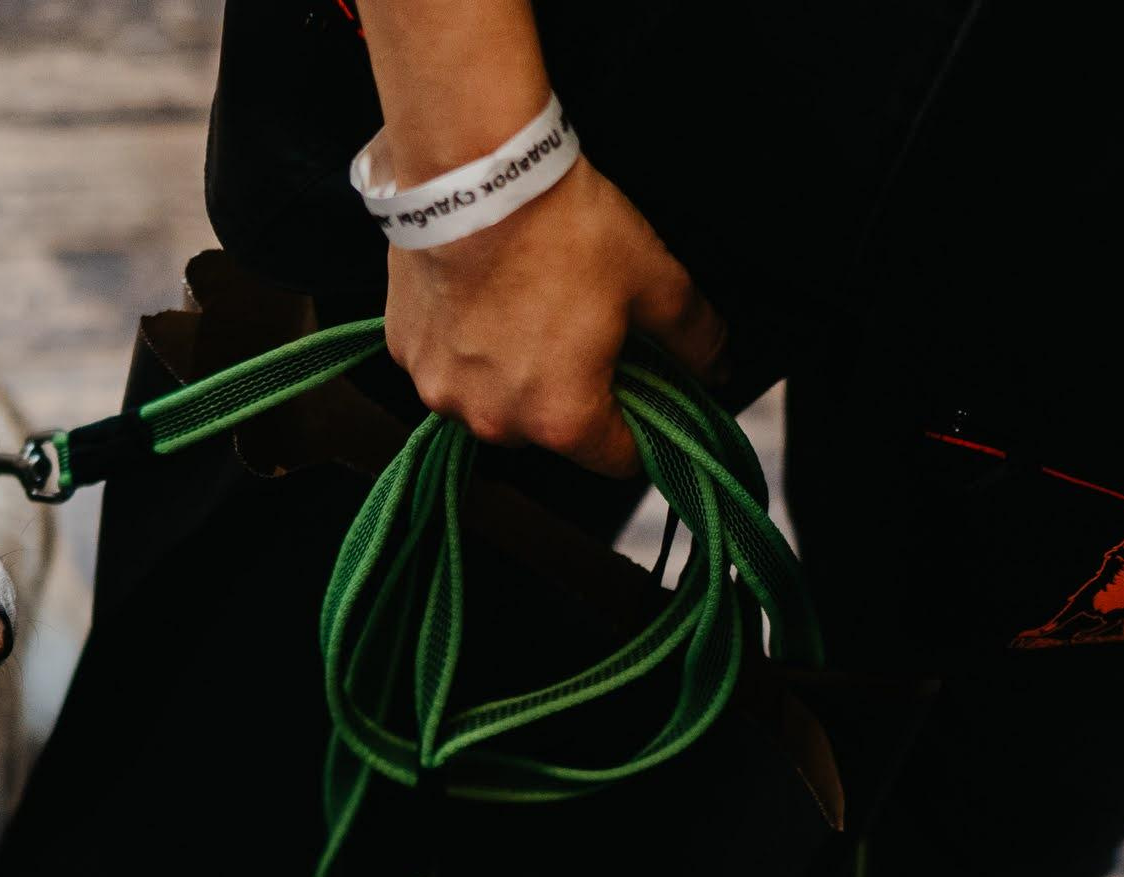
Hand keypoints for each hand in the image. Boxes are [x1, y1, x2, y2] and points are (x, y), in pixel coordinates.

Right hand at [385, 158, 725, 476]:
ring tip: (526, 308)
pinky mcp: (405, 353)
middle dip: (570, 392)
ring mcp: (441, 390)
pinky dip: (467, 346)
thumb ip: (695, 336)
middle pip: (549, 430)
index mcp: (562, 417)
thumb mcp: (653, 277)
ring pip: (493, 400)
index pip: (617, 460)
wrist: (473, 169)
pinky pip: (448, 367)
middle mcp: (495, 421)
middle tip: (582, 329)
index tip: (642, 392)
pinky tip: (484, 298)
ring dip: (512, 372)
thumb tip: (718, 366)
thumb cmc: (561, 227)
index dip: (641, 427)